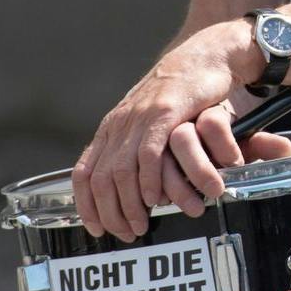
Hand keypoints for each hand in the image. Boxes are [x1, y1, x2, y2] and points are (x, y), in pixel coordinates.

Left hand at [71, 22, 290, 240]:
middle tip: (126, 233)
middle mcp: (119, 124)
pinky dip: (148, 181)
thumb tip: (131, 183)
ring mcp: (140, 118)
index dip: (86, 205)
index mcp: (113, 128)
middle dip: (110, 213)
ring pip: (121, 171)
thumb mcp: (152, 120)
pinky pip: (148, 155)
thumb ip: (138, 145)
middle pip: (101, 178)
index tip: (97, 229)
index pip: (85, 173)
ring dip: (129, 204)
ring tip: (142, 223)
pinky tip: (155, 198)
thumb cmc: (185, 93)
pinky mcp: (163, 114)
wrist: (206, 57)